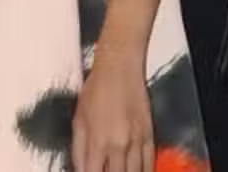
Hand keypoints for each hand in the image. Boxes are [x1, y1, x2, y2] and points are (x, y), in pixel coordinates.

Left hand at [72, 44, 154, 171]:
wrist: (119, 66)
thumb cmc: (98, 86)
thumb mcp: (78, 119)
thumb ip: (78, 149)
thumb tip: (79, 168)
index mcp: (98, 141)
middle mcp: (119, 144)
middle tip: (106, 170)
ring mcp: (136, 140)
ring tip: (120, 170)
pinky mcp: (149, 133)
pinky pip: (149, 161)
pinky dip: (144, 170)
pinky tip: (139, 171)